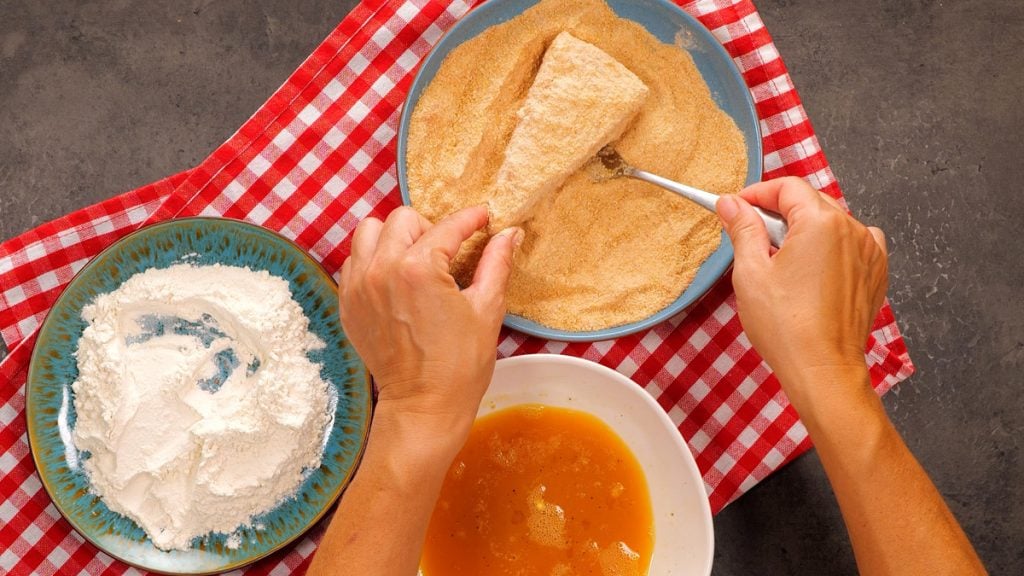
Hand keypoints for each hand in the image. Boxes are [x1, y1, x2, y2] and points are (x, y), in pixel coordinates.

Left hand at [338, 205, 521, 452]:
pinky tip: (397, 282)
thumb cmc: (460, 364)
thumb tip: (508, 234)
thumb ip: (496, 264)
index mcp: (419, 268)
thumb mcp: (487, 309)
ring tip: (415, 261)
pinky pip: (354, 262)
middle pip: (402, 219)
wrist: (424, 406)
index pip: (448, 226)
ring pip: (368, 233)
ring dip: (393, 239)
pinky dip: (374, 261)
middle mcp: (382, 270)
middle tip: (448, 251)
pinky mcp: (348, 304)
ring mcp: (359, 287)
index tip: (483, 218)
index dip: (471, 219)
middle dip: (429, 228)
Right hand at [716, 177, 887, 393]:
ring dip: (804, 230)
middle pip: (810, 202)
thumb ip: (743, 229)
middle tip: (752, 237)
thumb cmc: (787, 327)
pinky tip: (812, 271)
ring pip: (831, 222)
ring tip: (781, 261)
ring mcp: (869, 251)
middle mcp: (851, 230)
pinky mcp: (876, 272)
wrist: (822, 369)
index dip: (757, 194)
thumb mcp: (751, 273)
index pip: (787, 188)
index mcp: (821, 223)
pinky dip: (831, 247)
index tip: (738, 208)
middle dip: (778, 213)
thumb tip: (731, 204)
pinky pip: (852, 243)